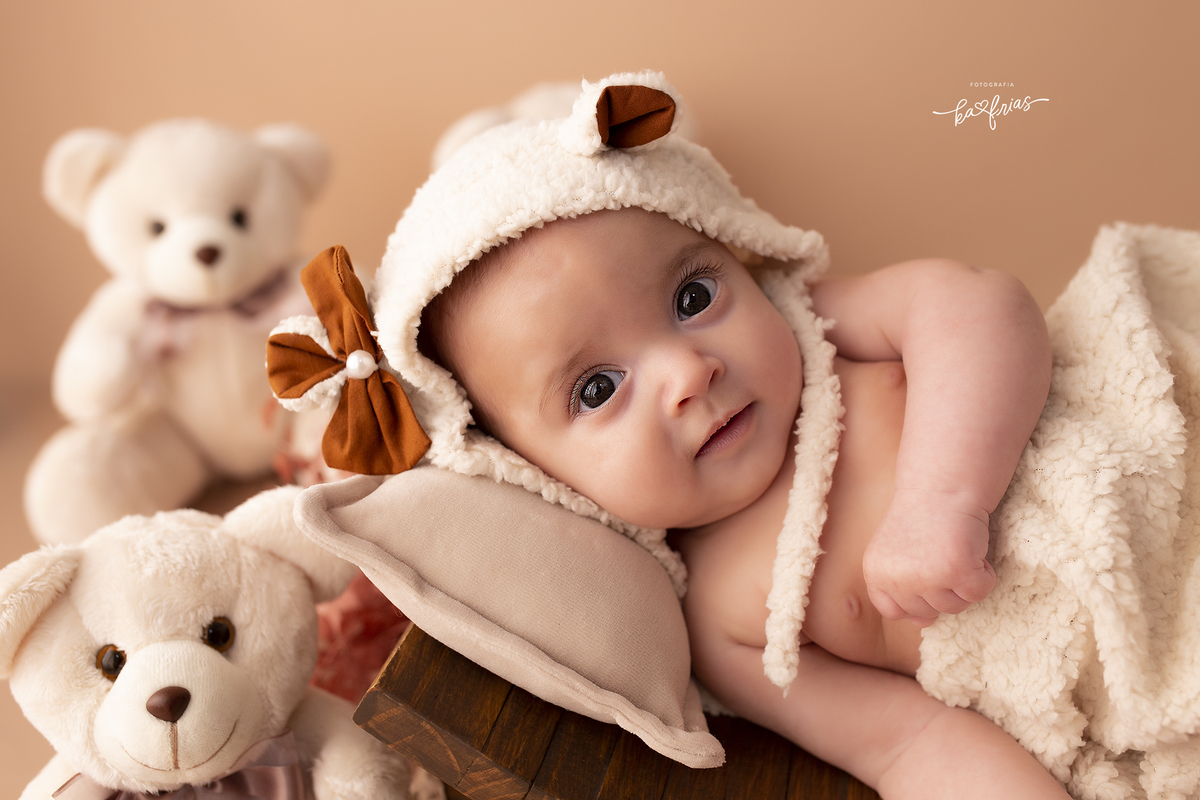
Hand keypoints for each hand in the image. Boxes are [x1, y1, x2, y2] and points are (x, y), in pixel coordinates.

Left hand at [862, 488, 995, 626]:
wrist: (942, 488)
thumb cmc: (921, 520)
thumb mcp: (896, 553)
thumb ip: (902, 588)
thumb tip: (922, 624)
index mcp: (876, 574)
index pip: (893, 611)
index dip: (915, 602)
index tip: (925, 580)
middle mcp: (897, 579)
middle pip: (928, 613)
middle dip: (942, 590)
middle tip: (942, 556)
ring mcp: (926, 577)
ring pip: (955, 606)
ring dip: (963, 583)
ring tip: (955, 551)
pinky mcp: (957, 571)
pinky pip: (978, 593)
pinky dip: (984, 576)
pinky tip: (973, 552)